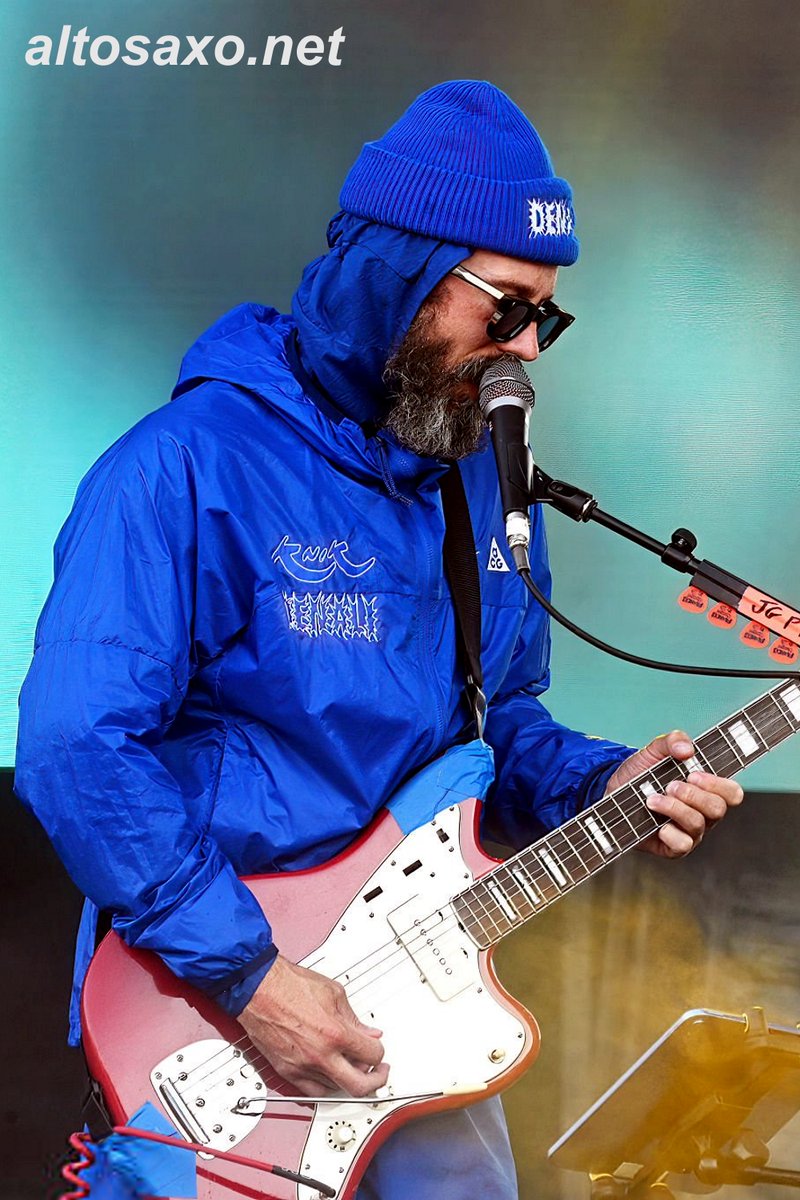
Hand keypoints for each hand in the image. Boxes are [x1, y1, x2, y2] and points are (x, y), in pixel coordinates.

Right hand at [238, 954, 389, 1096]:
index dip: (379, 1052)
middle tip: (377, 1071)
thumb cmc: (289, 985)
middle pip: (359, 1086)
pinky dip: (326, 1087)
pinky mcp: (287, 1072)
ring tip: (352, 1067)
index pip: (372, 1054)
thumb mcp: (333, 993)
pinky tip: (331, 1076)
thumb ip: (354, 1018)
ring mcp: (302, 1067)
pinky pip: (312, 1092)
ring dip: (348, 1080)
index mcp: (335, 1033)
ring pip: (336, 1089)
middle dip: (375, 1080)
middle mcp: (320, 1055)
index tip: (377, 1049)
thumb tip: (368, 1032)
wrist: (259, 988)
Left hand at [604, 730, 743, 857]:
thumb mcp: (654, 750)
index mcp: (706, 790)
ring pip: (697, 825)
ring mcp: (689, 831)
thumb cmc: (640, 773)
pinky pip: (682, 845)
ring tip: (652, 799)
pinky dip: (670, 834)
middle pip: (717, 808)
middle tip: (670, 786)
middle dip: (693, 795)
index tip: (693, 774)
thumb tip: (687, 749)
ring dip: (675, 809)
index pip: (732, 793)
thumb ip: (672, 741)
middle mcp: (703, 813)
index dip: (718, 785)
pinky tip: (657, 824)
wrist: (612, 790)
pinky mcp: (673, 847)